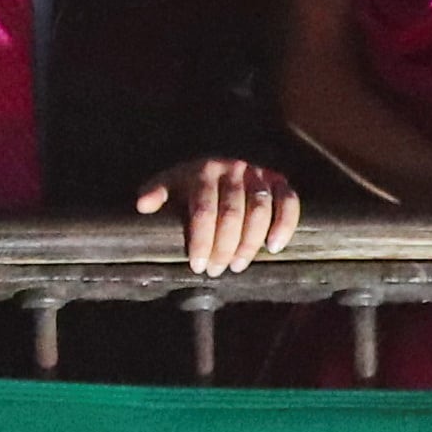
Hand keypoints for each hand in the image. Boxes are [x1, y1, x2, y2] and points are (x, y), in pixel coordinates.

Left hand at [136, 157, 301, 274]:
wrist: (221, 160)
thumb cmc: (192, 181)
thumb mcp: (171, 181)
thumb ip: (156, 192)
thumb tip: (142, 205)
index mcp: (203, 171)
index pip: (203, 210)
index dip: (200, 240)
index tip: (196, 265)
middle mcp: (233, 169)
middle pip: (232, 213)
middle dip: (223, 247)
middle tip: (215, 270)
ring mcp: (257, 174)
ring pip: (259, 210)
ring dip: (250, 242)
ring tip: (238, 265)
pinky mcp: (278, 180)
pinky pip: (288, 202)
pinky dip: (284, 225)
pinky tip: (273, 247)